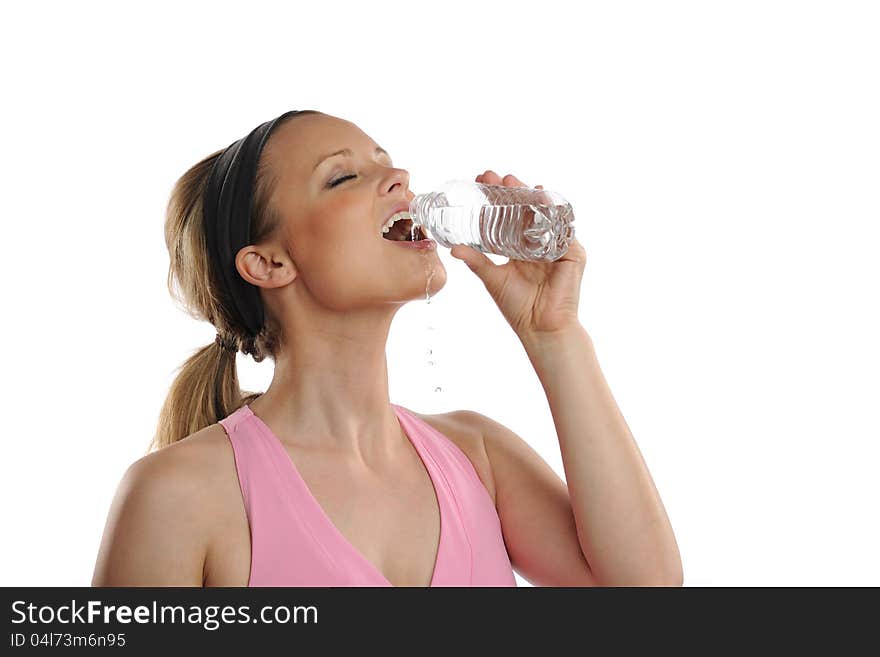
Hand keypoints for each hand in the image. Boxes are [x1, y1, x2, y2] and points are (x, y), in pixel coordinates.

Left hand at [450, 170, 586, 340]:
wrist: (540, 328)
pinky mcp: (573, 254)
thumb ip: (476, 260)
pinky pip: (563, 229)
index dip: (497, 199)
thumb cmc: (518, 307)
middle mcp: (541, 243)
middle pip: (527, 209)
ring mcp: (558, 246)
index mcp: (522, 247)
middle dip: (512, 191)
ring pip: (545, 214)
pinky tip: (540, 199)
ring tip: (513, 182)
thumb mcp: (493, 278)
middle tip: (494, 177)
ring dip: (530, 196)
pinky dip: (552, 213)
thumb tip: (454, 249)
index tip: (481, 182)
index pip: (509, 216)